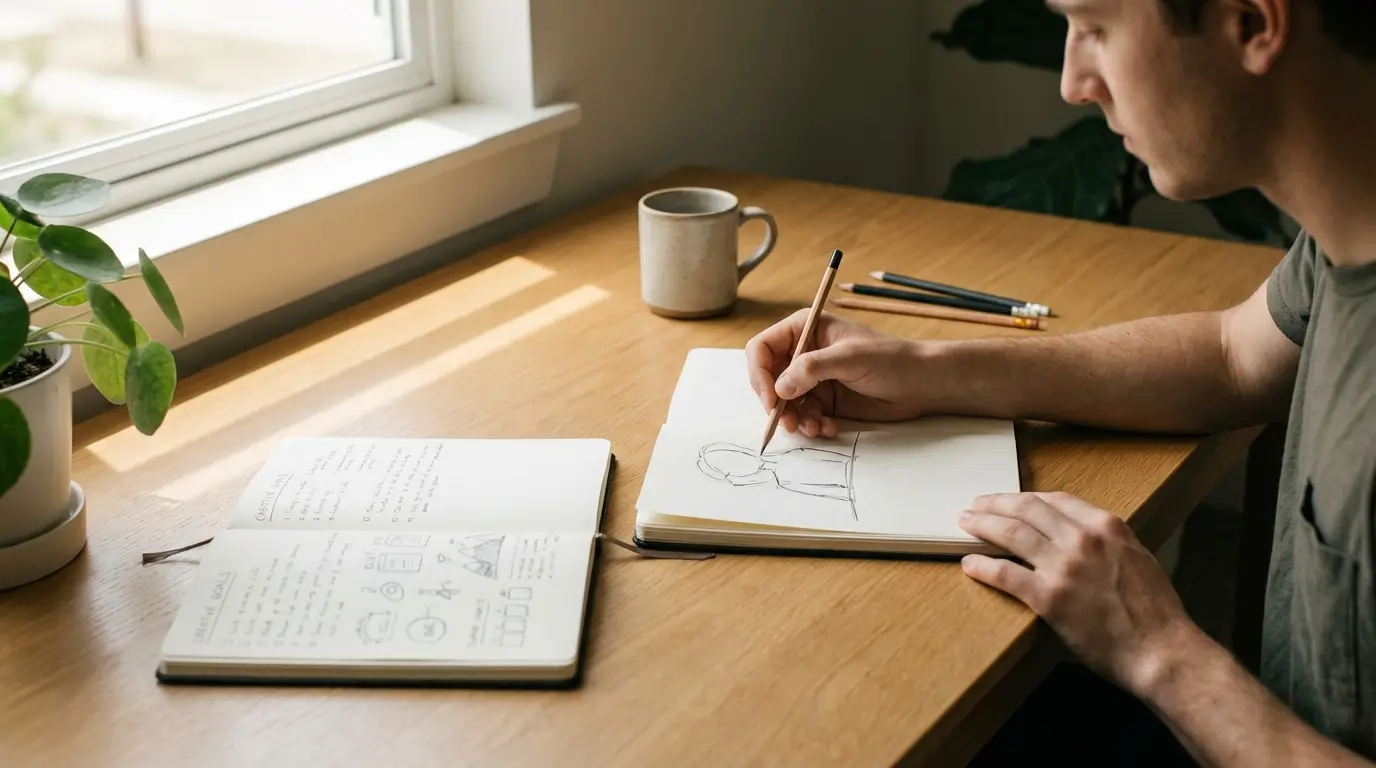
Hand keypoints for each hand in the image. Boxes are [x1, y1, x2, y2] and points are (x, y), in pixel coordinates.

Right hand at [745, 309, 925, 436]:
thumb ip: (812, 369)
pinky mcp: (825, 400)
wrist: (921, 384)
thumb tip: (780, 387)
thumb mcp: (850, 357)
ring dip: (795, 419)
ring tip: (815, 428)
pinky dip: (811, 425)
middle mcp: (804, 353)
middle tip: (789, 422)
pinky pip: (804, 416)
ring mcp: (813, 378)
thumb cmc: (890, 359)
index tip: (771, 399)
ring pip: (784, 403)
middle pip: (768, 379)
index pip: (762, 348)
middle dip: (776, 403)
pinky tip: (828, 428)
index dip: (759, 374)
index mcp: (805, 329)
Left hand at [958, 491, 1196, 695]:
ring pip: (1011, 534)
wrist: (1161, 649)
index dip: (1025, 497)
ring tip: (965, 523)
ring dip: (982, 525)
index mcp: (1106, 525)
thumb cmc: (1154, 611)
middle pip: (1027, 509)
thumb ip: (1107, 542)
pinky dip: (982, 566)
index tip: (1009, 499)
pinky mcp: (1048, 596)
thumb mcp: (1136, 557)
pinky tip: (970, 564)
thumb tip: (1079, 536)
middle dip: (996, 503)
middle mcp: (1082, 538)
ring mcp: (1064, 566)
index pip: (1055, 499)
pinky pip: (1005, 574)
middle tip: (976, 505)